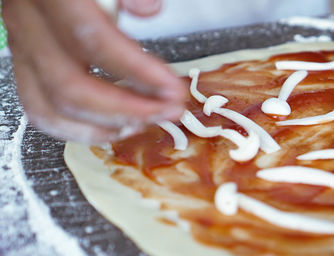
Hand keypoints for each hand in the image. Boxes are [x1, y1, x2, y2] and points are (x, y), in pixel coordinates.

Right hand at [3, 0, 187, 143]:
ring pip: (49, 108)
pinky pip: (40, 109)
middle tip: (168, 111)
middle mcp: (28, 23)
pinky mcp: (28, 61)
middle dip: (127, 110)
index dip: (139, 72)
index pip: (94, 41)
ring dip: (103, 125)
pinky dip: (77, 127)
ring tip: (143, 123)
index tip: (173, 89)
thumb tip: (149, 10)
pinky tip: (112, 125)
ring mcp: (22, 46)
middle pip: (71, 87)